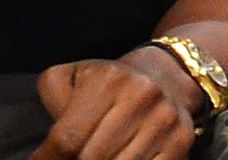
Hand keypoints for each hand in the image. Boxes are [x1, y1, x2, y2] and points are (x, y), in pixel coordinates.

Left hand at [31, 55, 198, 159]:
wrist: (165, 75)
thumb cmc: (108, 82)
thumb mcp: (72, 76)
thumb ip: (53, 101)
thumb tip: (48, 147)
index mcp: (108, 80)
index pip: (67, 138)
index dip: (47, 159)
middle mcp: (140, 97)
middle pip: (92, 158)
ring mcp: (164, 121)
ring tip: (89, 158)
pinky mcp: (180, 142)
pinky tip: (118, 159)